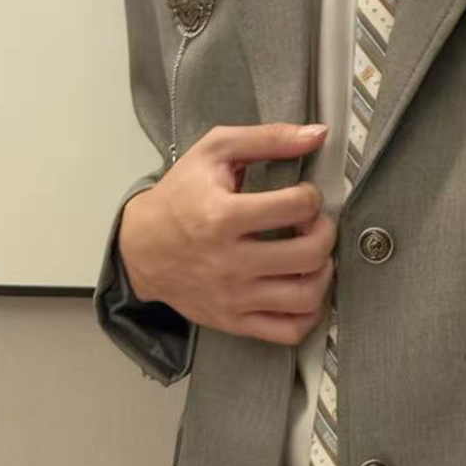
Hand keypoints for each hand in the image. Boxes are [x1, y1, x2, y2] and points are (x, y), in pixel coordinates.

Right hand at [119, 122, 338, 346]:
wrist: (139, 248)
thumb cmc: (179, 196)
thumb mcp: (214, 152)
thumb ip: (267, 138)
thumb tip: (318, 134)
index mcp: (222, 216)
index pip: (296, 206)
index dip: (312, 196)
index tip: (303, 195)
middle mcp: (228, 261)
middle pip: (309, 254)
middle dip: (325, 232)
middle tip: (315, 224)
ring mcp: (233, 297)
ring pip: (305, 296)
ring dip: (324, 272)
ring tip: (315, 256)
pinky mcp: (234, 322)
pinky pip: (288, 331)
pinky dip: (310, 313)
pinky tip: (305, 287)